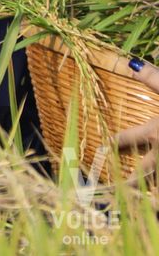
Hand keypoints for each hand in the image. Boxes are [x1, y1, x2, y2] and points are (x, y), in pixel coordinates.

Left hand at [115, 56, 158, 179]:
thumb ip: (153, 78)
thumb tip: (131, 65)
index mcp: (156, 133)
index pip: (128, 139)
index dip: (115, 142)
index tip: (104, 147)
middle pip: (144, 170)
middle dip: (131, 179)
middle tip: (120, 186)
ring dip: (155, 185)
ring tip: (145, 192)